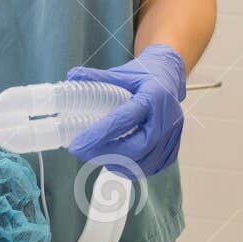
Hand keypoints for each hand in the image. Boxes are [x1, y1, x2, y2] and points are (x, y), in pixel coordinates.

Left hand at [66, 43, 186, 175]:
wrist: (171, 79)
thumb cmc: (145, 75)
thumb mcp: (123, 72)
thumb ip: (98, 77)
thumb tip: (70, 77)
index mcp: (154, 96)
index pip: (125, 119)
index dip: (99, 134)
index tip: (76, 144)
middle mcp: (167, 119)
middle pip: (137, 148)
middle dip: (106, 154)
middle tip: (82, 152)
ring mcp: (172, 137)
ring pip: (143, 162)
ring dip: (116, 163)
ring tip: (95, 155)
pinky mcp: (172, 149)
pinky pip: (150, 167)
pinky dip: (130, 168)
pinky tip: (115, 160)